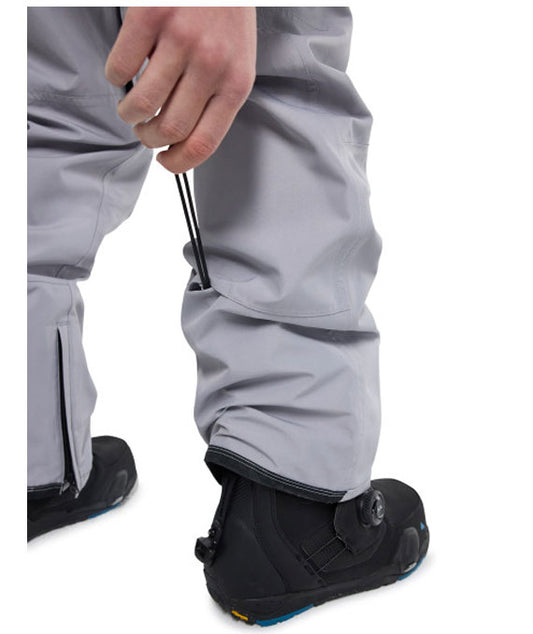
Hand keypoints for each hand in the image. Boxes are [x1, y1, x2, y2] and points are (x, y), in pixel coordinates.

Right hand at [105, 7, 255, 172]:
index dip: (178, 163)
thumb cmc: (227, 16)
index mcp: (235, 84)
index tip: (165, 162)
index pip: (204, 143)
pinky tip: (124, 72)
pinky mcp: (151, 17)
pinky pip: (120, 67)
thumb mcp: (237, 63)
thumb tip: (183, 139)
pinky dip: (115, 77)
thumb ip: (216, 100)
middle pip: (169, 129)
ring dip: (128, 113)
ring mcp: (180, 40)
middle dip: (149, 139)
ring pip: (142, 104)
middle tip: (143, 130)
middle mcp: (211, 65)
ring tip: (130, 107)